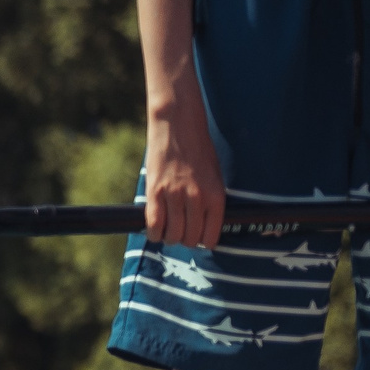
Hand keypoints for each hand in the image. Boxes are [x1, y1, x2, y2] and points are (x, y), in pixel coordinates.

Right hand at [143, 102, 224, 247]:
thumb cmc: (198, 151)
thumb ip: (210, 200)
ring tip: (168, 230)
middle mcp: (197, 199)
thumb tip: (204, 224)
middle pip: (190, 238)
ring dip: (170, 237)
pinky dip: (154, 232)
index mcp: (216, 196)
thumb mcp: (214, 176)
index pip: (211, 236)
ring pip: (172, 235)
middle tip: (182, 232)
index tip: (200, 238)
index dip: (204, 241)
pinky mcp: (155, 193)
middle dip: (186, 239)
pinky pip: (154, 225)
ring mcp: (174, 196)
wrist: (178, 128)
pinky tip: (156, 229)